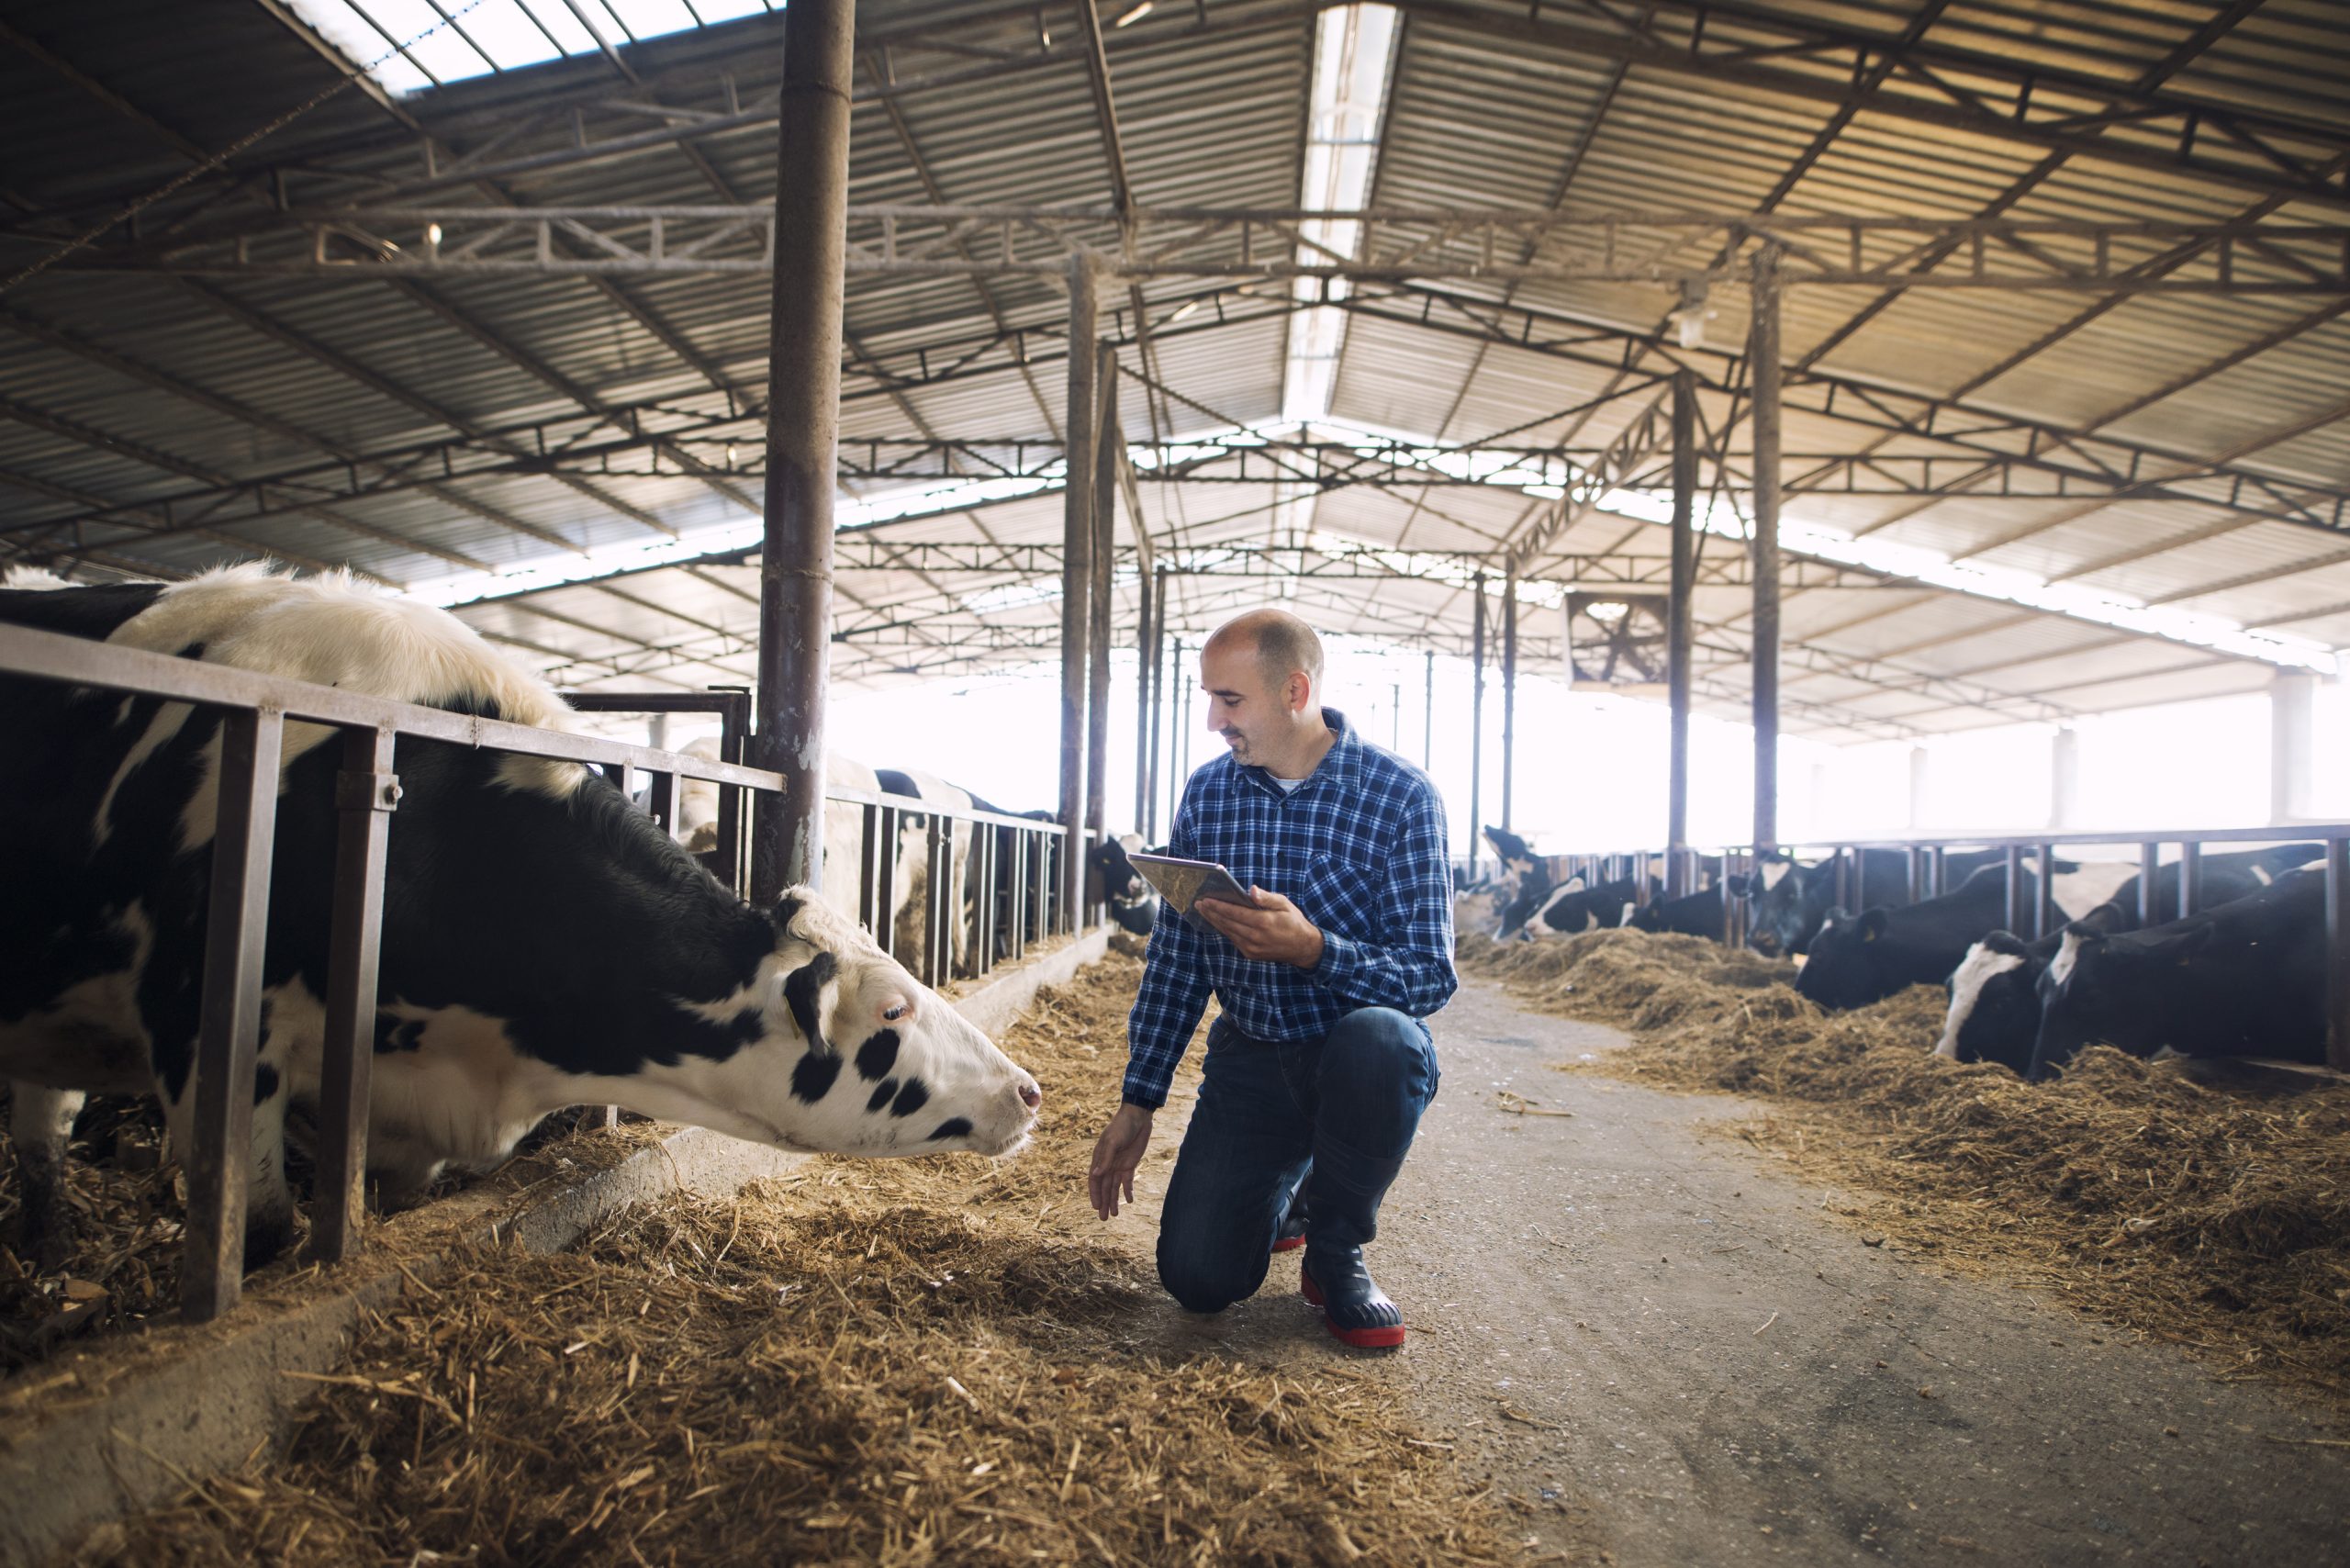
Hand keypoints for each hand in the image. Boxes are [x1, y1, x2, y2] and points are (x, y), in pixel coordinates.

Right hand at [1088, 1103, 1153, 1219]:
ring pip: (1115, 1187)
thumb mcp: (1113, 1142)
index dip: (1095, 1194)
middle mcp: (1107, 1164)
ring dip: (1114, 1200)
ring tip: (1114, 1215)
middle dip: (1104, 1203)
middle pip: (1104, 1187)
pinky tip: (1129, 1201)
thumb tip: (1096, 1175)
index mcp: (1099, 1158)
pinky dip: (1128, 1191)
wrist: (1138, 1117)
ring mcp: (1118, 1165)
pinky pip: (1127, 1181)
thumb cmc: (1122, 1126)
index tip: (1096, 1208)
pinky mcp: (1130, 1164)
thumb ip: (1105, 1159)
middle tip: (1104, 1219)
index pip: (1095, 1180)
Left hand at [1196, 886, 1324, 968]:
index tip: (1206, 899)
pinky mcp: (1250, 954)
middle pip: (1227, 923)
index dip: (1219, 906)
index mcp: (1264, 922)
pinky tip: (1217, 921)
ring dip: (1215, 921)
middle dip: (1212, 912)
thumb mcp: (1284, 904)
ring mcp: (1252, 948)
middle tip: (1199, 903)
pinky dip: (1224, 930)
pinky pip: (1233, 940)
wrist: (1303, 948)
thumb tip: (1251, 891)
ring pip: (1228, 932)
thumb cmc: (1294, 921)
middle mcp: (1255, 937)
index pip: (1235, 913)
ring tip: (1204, 911)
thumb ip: (1266, 897)